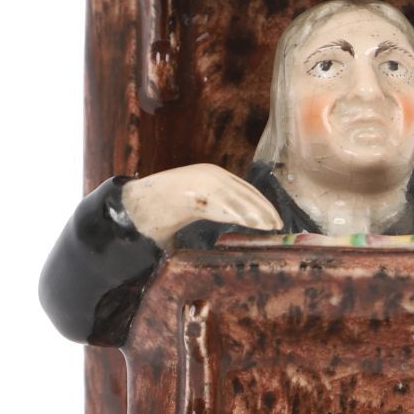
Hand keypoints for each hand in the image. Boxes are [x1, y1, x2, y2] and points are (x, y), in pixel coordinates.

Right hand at [121, 166, 282, 247]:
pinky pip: (221, 203)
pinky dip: (239, 213)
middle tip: (278, 225)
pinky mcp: (195, 191)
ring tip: (269, 226)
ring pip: (236, 198)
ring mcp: (202, 182)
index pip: (243, 189)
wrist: (135, 205)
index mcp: (211, 177)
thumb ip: (208, 216)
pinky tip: (253, 223)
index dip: (260, 203)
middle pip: (244, 192)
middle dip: (263, 208)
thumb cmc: (161, 211)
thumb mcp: (192, 209)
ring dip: (255, 212)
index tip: (272, 218)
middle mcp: (210, 176)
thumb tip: (220, 237)